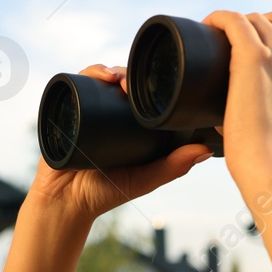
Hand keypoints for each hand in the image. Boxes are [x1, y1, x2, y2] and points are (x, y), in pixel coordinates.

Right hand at [28, 63, 212, 220]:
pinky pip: (76, 83)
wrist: (65, 201)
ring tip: (119, 79)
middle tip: (135, 84)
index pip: (142, 95)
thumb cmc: (105, 193)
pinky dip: (89, 73)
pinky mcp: (66, 109)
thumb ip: (173, 167)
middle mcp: (108, 113)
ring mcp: (86, 109)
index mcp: (128, 125)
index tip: (162, 85)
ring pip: (102, 78)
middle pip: (121, 81)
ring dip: (112, 70)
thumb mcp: (145, 179)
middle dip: (130, 74)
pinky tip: (101, 75)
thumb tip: (207, 150)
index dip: (151, 85)